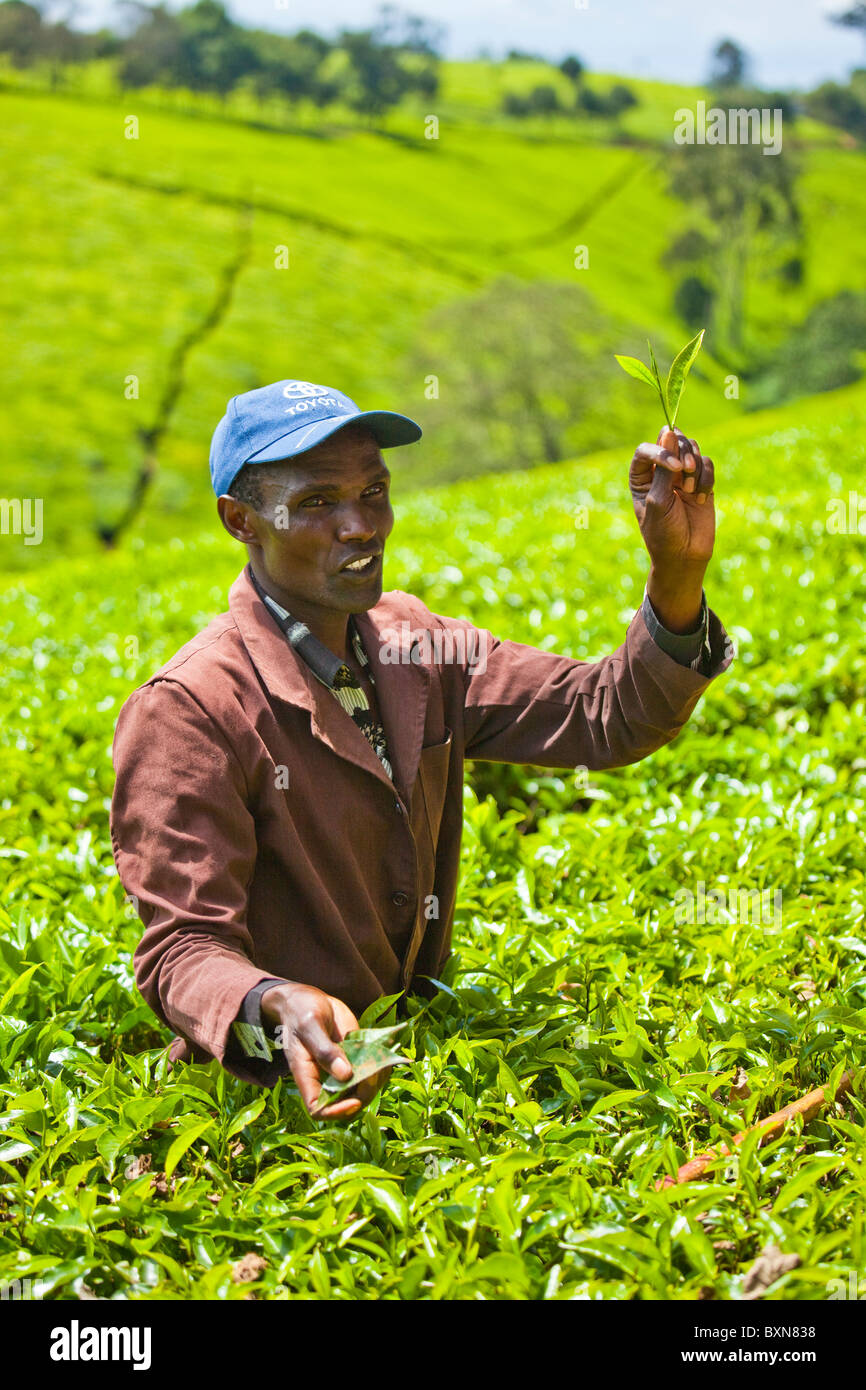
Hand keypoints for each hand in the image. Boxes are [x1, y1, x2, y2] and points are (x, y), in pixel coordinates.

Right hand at [260, 982, 386, 1120]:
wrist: (309, 1000)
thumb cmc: (301, 1011)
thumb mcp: (310, 1026)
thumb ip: (325, 1050)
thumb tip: (345, 1075)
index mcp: (307, 1075)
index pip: (318, 1109)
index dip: (336, 1112)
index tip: (354, 1101)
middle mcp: (325, 1078)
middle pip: (345, 1104)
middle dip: (363, 1095)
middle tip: (374, 1073)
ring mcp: (342, 1069)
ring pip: (362, 1091)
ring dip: (376, 1081)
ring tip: (382, 1060)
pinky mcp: (356, 1058)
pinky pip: (371, 1072)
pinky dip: (382, 1067)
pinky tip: (386, 1053)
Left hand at [629, 426, 715, 633]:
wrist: (684, 557)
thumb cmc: (664, 533)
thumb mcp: (659, 500)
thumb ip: (664, 468)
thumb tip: (669, 432)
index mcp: (641, 476)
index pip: (647, 448)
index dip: (661, 450)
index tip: (675, 467)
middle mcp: (661, 472)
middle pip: (673, 440)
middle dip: (683, 452)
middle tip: (687, 472)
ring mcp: (683, 476)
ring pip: (692, 449)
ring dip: (696, 467)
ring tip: (691, 492)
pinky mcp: (702, 482)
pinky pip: (708, 464)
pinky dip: (707, 479)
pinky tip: (701, 500)